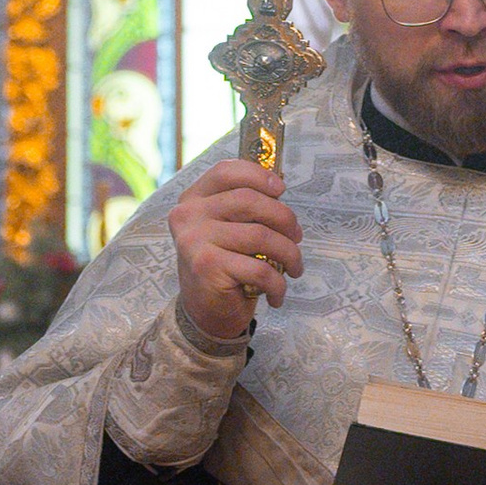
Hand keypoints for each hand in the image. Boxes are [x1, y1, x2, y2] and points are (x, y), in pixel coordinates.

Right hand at [170, 160, 304, 343]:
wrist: (204, 313)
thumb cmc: (224, 266)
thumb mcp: (228, 229)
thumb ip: (244, 207)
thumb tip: (279, 188)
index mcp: (193, 199)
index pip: (225, 171)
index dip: (258, 175)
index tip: (281, 189)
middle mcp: (188, 215)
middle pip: (249, 201)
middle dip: (285, 218)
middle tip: (297, 237)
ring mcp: (195, 241)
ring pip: (261, 236)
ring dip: (289, 253)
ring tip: (295, 267)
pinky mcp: (207, 267)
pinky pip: (260, 269)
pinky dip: (278, 283)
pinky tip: (277, 293)